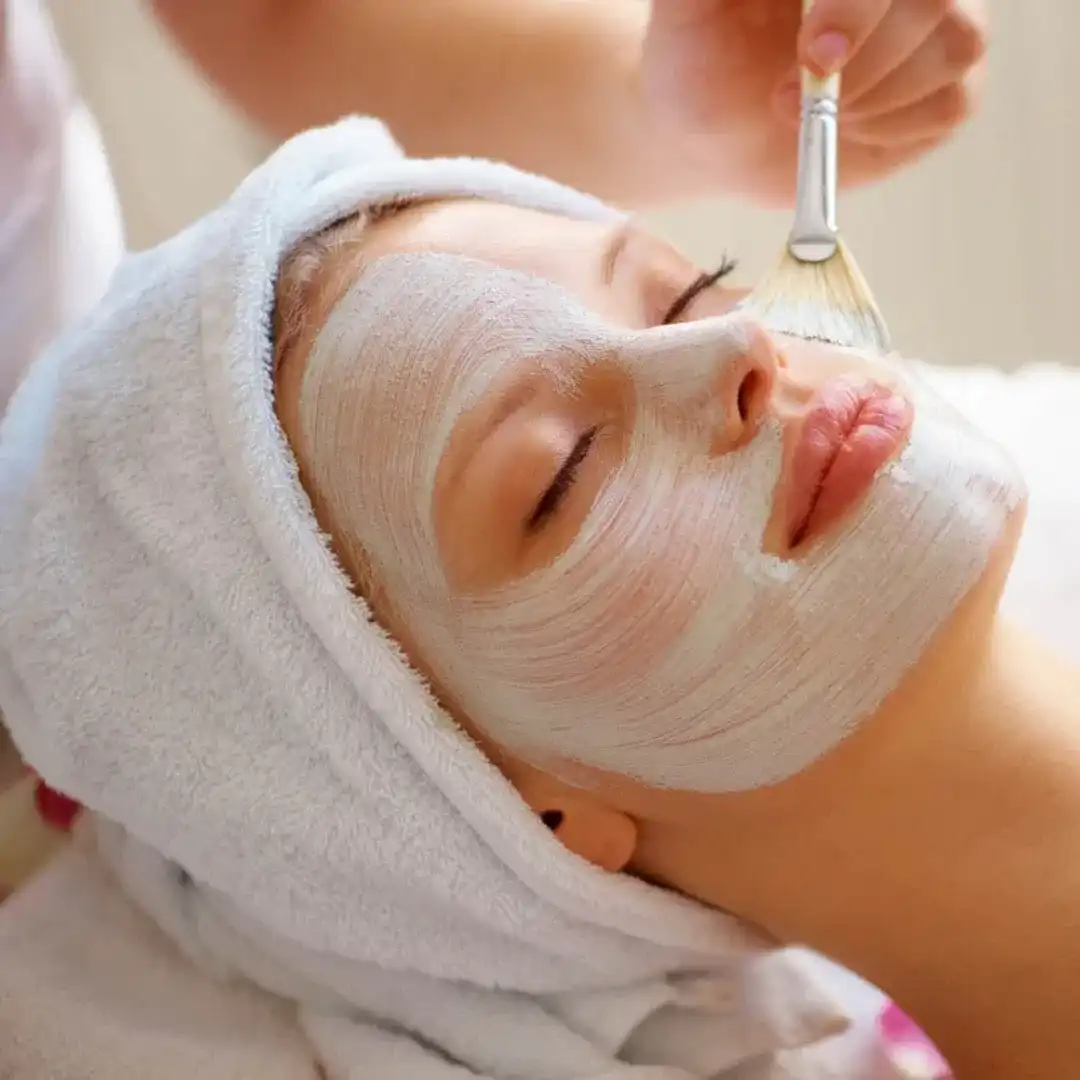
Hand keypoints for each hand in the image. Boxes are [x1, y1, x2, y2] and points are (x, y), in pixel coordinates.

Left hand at [641, 0, 987, 203]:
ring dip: (877, 95)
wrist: (710, 135)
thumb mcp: (688, 10)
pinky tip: (845, 128)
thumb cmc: (698, 60)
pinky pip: (953, 101)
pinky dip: (892, 127)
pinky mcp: (948, 86)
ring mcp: (940, 23)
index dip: (861, 6)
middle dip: (867, 54)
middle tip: (789, 98)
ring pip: (959, 42)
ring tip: (810, 114)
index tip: (813, 53)